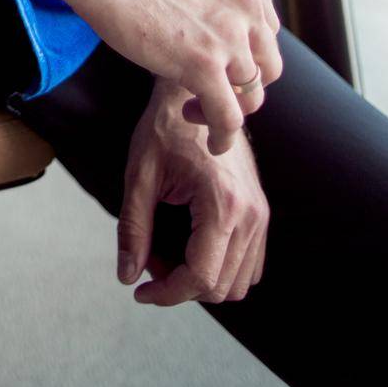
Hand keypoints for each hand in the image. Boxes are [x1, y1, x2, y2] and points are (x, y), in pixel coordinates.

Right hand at [64, 0, 282, 155]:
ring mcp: (228, 36)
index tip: (217, 64)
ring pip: (250, 94)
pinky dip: (223, 136)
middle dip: (242, 85)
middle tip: (210, 91)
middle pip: (266, 64)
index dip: (244, 54)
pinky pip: (228, 117)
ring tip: (195, 112)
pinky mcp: (203, 65)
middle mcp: (246, 5)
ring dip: (227, 110)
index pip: (265, 30)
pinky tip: (212, 143)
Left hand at [117, 80, 269, 305]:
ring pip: (238, 282)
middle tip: (149, 258)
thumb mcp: (141, 174)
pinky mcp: (260, 211)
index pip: (201, 277)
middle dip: (180, 286)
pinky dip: (220, 267)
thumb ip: (133, 228)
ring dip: (201, 279)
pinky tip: (189, 243)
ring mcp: (261, 214)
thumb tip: (127, 275)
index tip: (140, 291)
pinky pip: (249, 264)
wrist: (199, 93)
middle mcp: (250, 214)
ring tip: (167, 250)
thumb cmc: (166, 127)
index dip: (167, 293)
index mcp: (222, 204)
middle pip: (221, 287)